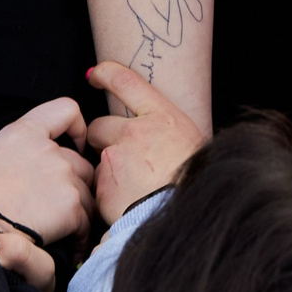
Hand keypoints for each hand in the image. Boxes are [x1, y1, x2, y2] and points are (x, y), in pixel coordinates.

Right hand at [0, 97, 95, 291]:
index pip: (66, 109)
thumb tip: (28, 171)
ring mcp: (63, 177)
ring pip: (87, 192)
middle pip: (81, 162)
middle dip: (74, 182)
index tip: (74, 145)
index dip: (77, 128)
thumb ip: (19, 152)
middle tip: (57, 205)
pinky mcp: (72, 207)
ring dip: (79, 209)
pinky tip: (71, 246)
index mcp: (24, 133)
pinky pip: (87, 221)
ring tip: (62, 229)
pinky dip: (81, 236)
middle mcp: (48, 150)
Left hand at [86, 62, 205, 222]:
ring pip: (98, 158)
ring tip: (131, 188)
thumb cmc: (196, 182)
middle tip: (120, 157)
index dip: (106, 73)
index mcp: (161, 117)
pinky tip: (126, 203)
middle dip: (102, 139)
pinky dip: (107, 193)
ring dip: (107, 169)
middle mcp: (134, 132)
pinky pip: (98, 186)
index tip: (95, 74)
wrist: (186, 218)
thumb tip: (157, 135)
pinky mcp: (103, 186)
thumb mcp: (191, 145)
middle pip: (100, 125)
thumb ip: (166, 134)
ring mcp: (116, 159)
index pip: (126, 82)